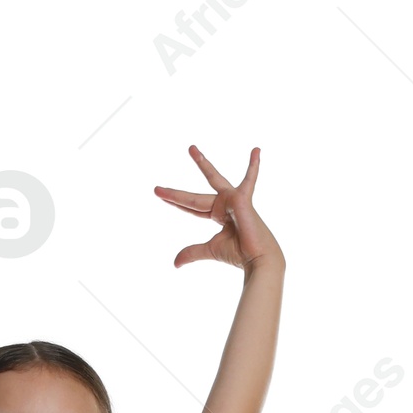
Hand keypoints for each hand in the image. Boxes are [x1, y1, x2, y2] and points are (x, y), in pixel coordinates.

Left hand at [154, 145, 280, 270]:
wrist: (257, 259)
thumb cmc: (239, 254)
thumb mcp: (210, 250)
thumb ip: (192, 253)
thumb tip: (174, 264)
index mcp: (220, 216)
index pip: (193, 208)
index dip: (177, 203)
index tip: (161, 196)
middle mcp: (226, 205)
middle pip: (194, 198)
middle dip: (175, 194)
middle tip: (155, 189)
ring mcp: (234, 199)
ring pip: (210, 182)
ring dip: (201, 163)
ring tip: (190, 148)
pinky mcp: (242, 197)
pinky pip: (249, 179)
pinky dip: (254, 166)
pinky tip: (257, 150)